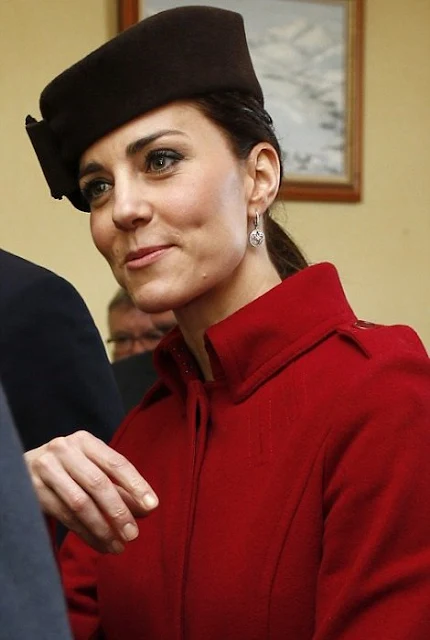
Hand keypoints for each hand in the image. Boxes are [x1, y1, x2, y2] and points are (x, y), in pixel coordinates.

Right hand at [24, 430, 157, 553]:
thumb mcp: (94, 469)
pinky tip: (101, 545)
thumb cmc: (69, 469)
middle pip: (98, 483)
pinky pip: (64, 516)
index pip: (116, 462)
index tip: (152, 506)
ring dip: (102, 528)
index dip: (136, 485)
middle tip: (134, 534)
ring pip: (80, 503)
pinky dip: (86, 534)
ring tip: (118, 546)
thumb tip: (147, 509)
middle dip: (119, 511)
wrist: (22, 470)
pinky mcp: (33, 490)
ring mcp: (46, 468)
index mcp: (85, 441)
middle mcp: (64, 449)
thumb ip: (120, 486)